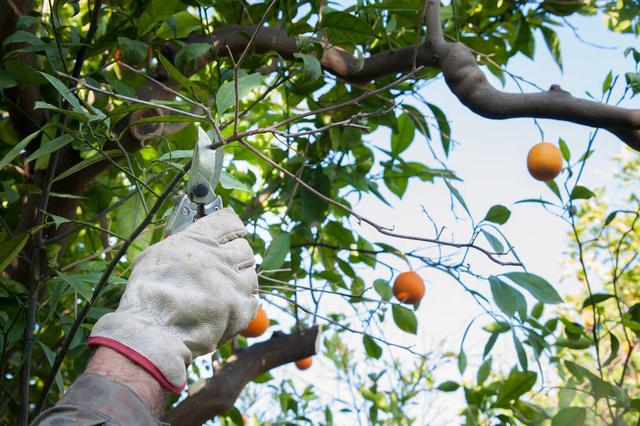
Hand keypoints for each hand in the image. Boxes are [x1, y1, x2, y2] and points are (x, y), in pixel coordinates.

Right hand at [88, 208, 257, 392]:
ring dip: (239, 280)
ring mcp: (235, 284)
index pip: (229, 220)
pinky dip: (241, 303)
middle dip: (234, 255)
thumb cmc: (147, 295)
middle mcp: (222, 258)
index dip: (229, 226)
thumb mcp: (156, 256)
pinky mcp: (242, 309)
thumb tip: (194, 238)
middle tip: (221, 266)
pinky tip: (224, 308)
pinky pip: (252, 299)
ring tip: (220, 291)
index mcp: (200, 240)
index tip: (228, 232)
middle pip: (244, 247)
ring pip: (251, 273)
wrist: (154, 333)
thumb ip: (182, 243)